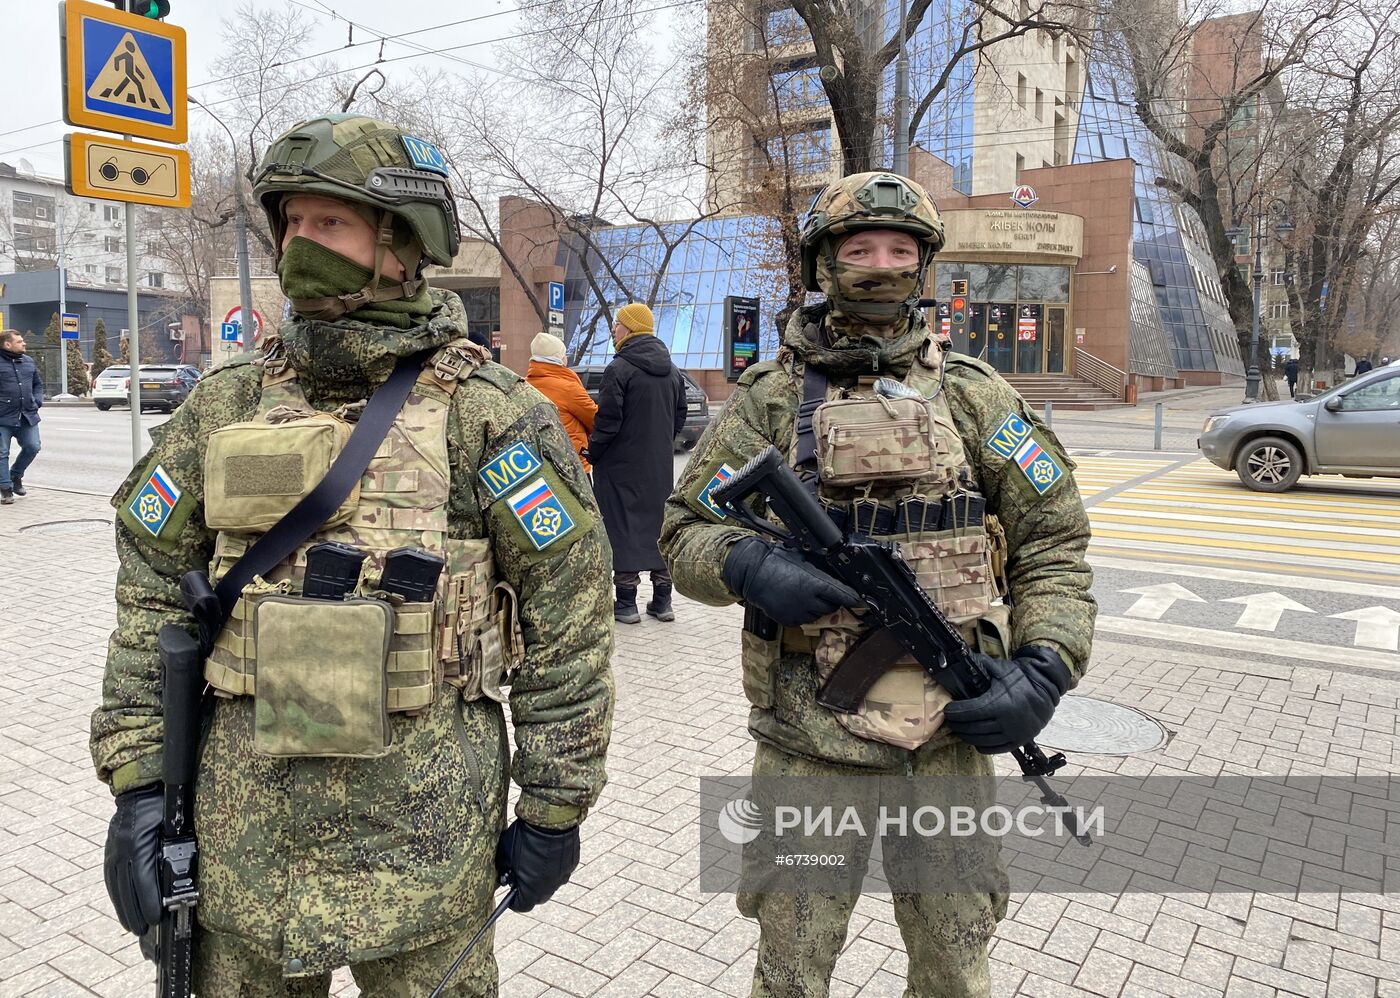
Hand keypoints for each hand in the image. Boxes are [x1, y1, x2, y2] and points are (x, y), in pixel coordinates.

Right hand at [103, 784, 164, 936]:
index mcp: (139, 840)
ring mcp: (112, 848)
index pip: (143, 877)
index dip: (149, 900)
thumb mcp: (176, 822)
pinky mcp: (110, 849)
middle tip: (144, 931)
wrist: (142, 786)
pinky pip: (110, 877)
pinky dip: (116, 894)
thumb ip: (178, 846)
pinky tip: (122, 907)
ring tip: (132, 927)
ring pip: (116, 884)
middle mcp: (121, 846)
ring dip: (123, 907)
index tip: (156, 918)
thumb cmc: (167, 803)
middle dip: (135, 911)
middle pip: (126, 886)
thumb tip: (186, 874)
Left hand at [494, 820, 579, 912]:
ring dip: (542, 877)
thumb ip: (504, 868)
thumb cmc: (524, 838)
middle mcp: (550, 887)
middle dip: (529, 889)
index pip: (521, 906)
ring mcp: (563, 876)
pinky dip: (554, 865)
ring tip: (536, 861)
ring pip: (551, 883)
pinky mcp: (572, 863)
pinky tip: (548, 852)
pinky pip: (561, 870)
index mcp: (532, 890)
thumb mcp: (505, 854)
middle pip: (538, 897)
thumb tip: (504, 872)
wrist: (551, 819)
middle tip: (522, 875)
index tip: (511, 889)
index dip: (513, 900)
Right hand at [721, 537, 862, 626]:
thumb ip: (821, 567)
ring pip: (819, 615)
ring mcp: (799, 613)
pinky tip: (795, 601)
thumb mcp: (804, 558)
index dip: (852, 597)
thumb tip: (837, 569)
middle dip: (832, 599)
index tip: (858, 598)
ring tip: (805, 595)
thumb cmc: (777, 561)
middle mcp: (809, 601)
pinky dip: (803, 613)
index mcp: (815, 583)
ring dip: (818, 607)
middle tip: (823, 591)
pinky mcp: (789, 620)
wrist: (753, 573)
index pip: (843, 595)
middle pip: (833, 606)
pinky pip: (804, 620)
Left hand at [941, 646, 1071, 753]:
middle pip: (972, 728)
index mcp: (999, 703)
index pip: (969, 713)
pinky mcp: (1017, 742)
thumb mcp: (1001, 669)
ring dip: (966, 736)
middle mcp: (1006, 722)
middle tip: (950, 720)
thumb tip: (960, 657)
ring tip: (960, 728)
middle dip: (957, 725)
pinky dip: (981, 746)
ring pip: (981, 741)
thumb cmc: (1021, 680)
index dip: (954, 713)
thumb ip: (981, 664)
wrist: (1046, 692)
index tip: (947, 710)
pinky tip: (975, 739)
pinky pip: (994, 749)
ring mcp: (1012, 734)